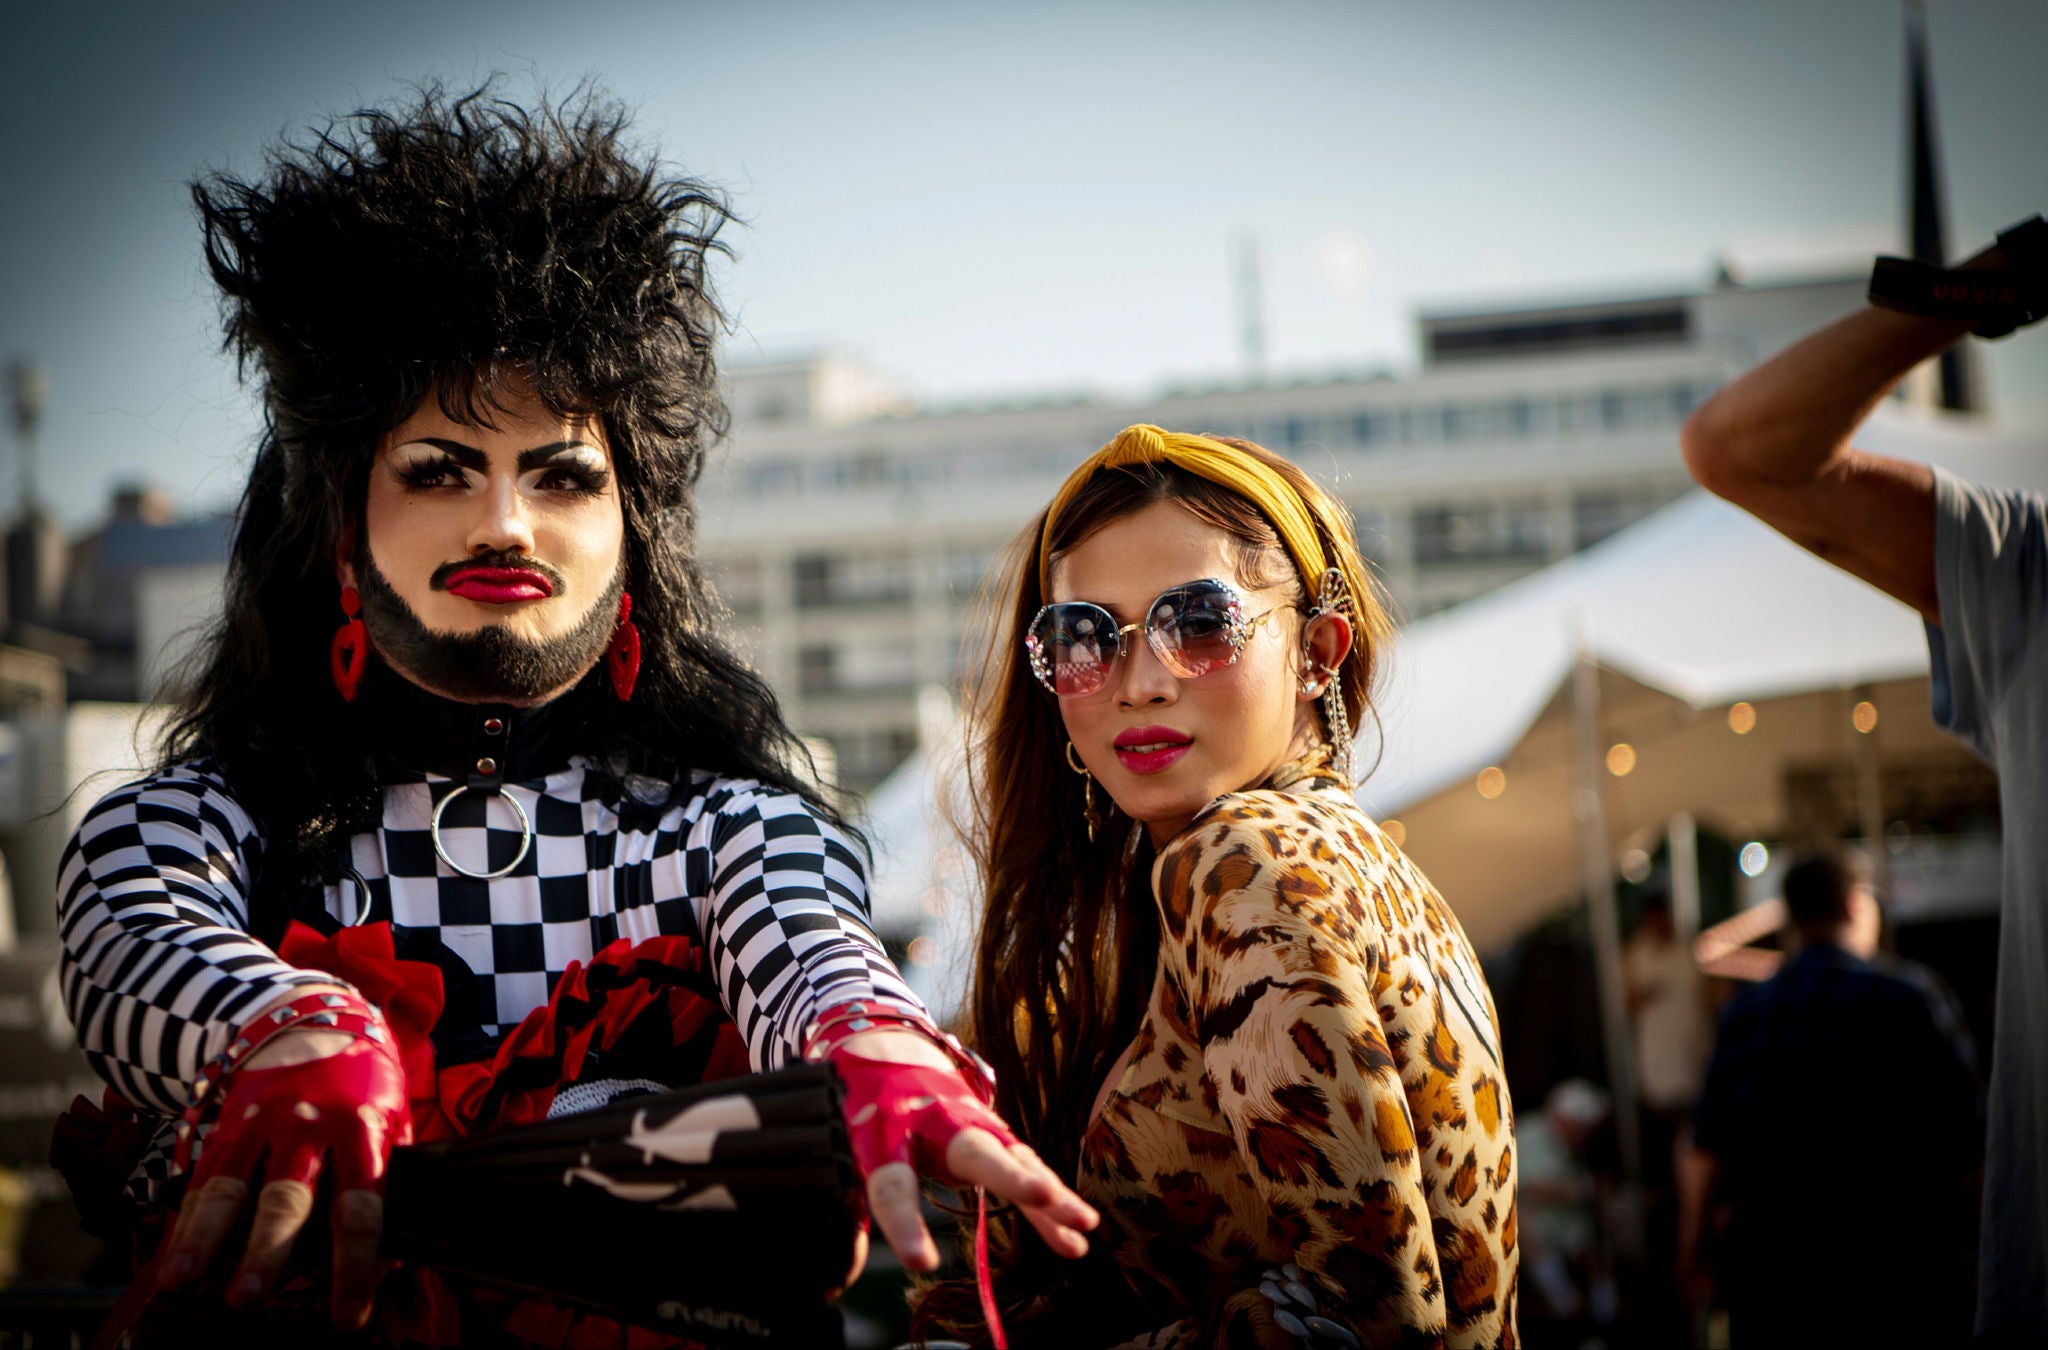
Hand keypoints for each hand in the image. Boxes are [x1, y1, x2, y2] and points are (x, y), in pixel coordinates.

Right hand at [157, 995, 410, 1329]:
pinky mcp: (227, 1120)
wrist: (318, 1012)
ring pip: (230, 1186)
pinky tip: (174, 1258)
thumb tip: (392, 1259)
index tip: (347, 1315)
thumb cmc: (365, 1079)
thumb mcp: (393, 1115)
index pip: (360, 1206)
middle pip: (287, 1197)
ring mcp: (262, 1121)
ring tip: (184, 1281)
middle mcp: (309, 1124)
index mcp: (363, 1127)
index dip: (354, 1265)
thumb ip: (390, 1176)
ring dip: (205, 1238)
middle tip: (248, 1298)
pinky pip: (204, 1176)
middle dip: (267, 1251)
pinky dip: (187, 1220)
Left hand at [829, 1028, 1096, 1273]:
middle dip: (1010, 1175)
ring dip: (1050, 1192)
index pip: (892, 1181)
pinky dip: (1050, 1199)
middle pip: (974, 1150)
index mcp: (882, 1130)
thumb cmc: (858, 1111)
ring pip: (1012, 1156)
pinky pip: (1024, 1165)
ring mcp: (970, 1122)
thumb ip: (846, 1211)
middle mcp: (933, 1120)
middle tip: (1044, 1196)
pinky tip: (1076, 1233)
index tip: (921, 1261)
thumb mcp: (841, 1152)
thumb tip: (836, 1283)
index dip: (905, 1221)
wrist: (884, 1047)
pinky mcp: (992, 1130)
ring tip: (1083, 1228)